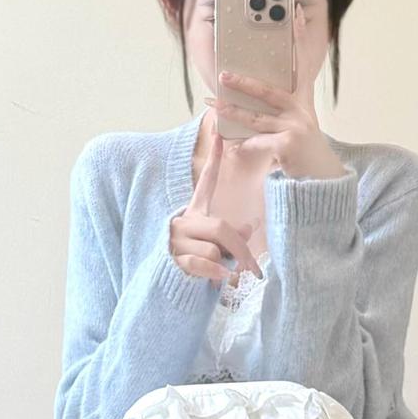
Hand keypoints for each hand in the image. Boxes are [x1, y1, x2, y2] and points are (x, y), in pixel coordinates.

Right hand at [167, 121, 262, 281]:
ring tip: (220, 271)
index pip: (205, 183)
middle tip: (252, 265)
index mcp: (194, 213)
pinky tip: (221, 278)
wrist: (165, 282)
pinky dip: (217, 273)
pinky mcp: (174, 260)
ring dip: (224, 264)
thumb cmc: (196, 260)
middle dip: (239, 248)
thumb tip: (250, 227)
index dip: (213, 161)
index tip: (218, 136)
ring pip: (214, 249)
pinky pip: (205, 264)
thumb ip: (232, 234)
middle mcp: (183, 222)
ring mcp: (176, 241)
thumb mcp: (215, 244)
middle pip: (220, 228)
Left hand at [205, 3, 347, 180]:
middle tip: (223, 74)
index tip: (296, 12)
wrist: (319, 176)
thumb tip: (248, 93)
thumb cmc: (302, 146)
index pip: (301, 63)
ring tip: (213, 105)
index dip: (299, 38)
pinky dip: (243, 146)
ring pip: (256, 118)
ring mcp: (296, 126)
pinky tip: (231, 145)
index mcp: (303, 99)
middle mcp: (301, 109)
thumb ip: (278, 107)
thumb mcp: (296, 121)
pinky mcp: (288, 145)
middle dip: (244, 83)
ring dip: (232, 112)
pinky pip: (257, 143)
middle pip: (269, 91)